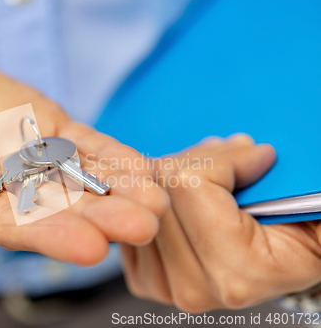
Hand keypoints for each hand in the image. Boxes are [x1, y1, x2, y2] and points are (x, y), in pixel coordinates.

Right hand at [0, 55, 169, 264]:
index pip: (6, 224)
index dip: (47, 235)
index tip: (89, 248)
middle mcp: (3, 188)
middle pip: (57, 208)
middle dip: (101, 218)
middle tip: (146, 226)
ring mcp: (30, 158)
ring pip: (80, 179)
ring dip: (121, 191)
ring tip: (160, 202)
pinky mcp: (48, 129)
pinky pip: (86, 146)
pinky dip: (115, 157)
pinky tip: (148, 169)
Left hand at [121, 134, 320, 311]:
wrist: (283, 261)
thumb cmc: (299, 228)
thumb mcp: (301, 199)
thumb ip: (278, 179)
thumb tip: (243, 148)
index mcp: (239, 273)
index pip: (189, 184)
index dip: (223, 157)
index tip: (257, 156)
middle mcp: (194, 287)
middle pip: (160, 188)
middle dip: (196, 159)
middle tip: (229, 156)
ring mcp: (165, 284)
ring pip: (143, 196)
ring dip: (174, 172)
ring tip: (211, 176)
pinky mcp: (145, 277)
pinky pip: (133, 211)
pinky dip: (153, 192)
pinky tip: (184, 195)